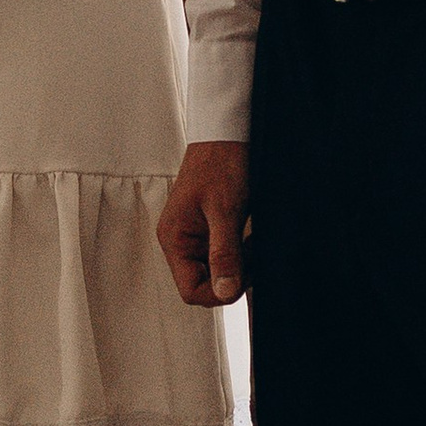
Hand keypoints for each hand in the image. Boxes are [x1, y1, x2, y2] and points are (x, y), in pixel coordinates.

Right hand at [158, 139, 248, 305]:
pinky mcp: (209, 229)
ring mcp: (194, 236)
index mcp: (174, 239)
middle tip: (251, 252)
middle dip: (232, 275)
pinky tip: (248, 235)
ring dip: (238, 263)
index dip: (220, 291)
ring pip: (216, 271)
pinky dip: (240, 252)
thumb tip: (225, 292)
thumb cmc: (221, 163)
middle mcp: (180, 241)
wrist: (228, 133)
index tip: (245, 273)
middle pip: (204, 284)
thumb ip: (224, 254)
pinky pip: (223, 255)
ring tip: (251, 240)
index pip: (191, 291)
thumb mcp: (225, 211)